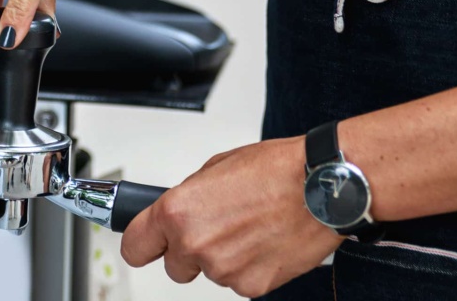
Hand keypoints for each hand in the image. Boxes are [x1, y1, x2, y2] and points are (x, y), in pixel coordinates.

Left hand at [121, 137, 342, 297]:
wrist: (320, 189)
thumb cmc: (273, 171)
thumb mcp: (213, 170)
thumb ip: (187, 198)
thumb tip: (177, 214)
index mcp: (176, 213)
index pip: (135, 247)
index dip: (141, 245)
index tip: (146, 244)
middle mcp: (194, 244)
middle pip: (173, 266)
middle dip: (186, 252)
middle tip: (213, 229)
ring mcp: (223, 270)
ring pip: (209, 272)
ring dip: (222, 257)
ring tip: (248, 228)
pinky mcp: (252, 287)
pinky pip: (239, 281)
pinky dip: (249, 267)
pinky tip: (264, 242)